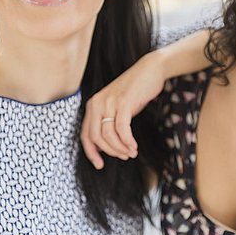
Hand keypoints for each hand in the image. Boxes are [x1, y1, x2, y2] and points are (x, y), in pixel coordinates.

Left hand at [81, 51, 165, 168]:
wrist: (150, 70)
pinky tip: (134, 146)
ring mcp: (109, 102)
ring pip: (109, 135)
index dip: (91, 153)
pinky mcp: (123, 103)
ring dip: (121, 148)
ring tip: (131, 152)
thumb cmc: (135, 90)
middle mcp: (97, 103)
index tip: (100, 164)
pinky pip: (122, 129)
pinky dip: (128, 141)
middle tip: (123, 156)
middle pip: (96, 138)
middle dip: (109, 152)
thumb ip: (109, 121)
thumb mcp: (117, 106)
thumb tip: (108, 146)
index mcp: (93, 105)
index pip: (86, 135)